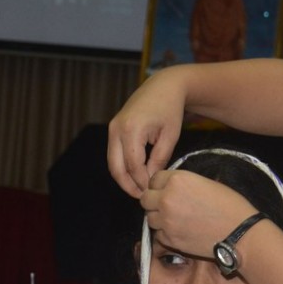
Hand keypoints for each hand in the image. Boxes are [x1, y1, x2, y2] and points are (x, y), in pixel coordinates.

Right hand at [107, 70, 186, 196]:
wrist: (163, 86)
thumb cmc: (170, 109)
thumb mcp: (170, 136)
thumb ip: (160, 159)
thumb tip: (150, 179)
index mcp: (132, 129)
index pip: (133, 165)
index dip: (142, 181)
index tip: (152, 191)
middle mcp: (116, 129)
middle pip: (116, 167)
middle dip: (127, 185)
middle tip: (141, 196)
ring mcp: (112, 128)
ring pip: (112, 162)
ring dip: (123, 178)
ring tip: (139, 189)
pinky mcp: (113, 128)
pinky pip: (114, 153)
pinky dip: (122, 166)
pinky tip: (136, 175)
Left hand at [141, 170, 256, 256]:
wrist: (240, 233)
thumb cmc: (231, 205)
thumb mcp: (207, 183)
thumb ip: (185, 184)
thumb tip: (174, 188)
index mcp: (177, 180)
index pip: (154, 180)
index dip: (161, 185)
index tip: (168, 191)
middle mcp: (166, 199)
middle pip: (145, 199)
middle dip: (154, 201)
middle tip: (168, 206)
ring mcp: (166, 221)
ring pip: (150, 218)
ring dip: (159, 218)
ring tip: (176, 220)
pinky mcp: (169, 240)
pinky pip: (158, 234)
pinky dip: (166, 233)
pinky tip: (181, 231)